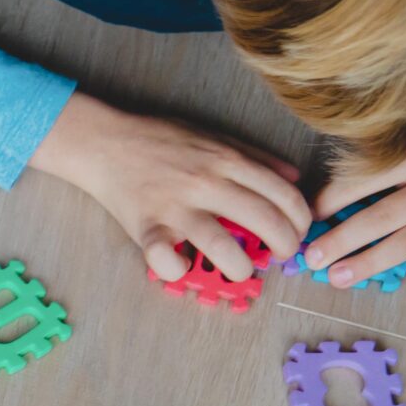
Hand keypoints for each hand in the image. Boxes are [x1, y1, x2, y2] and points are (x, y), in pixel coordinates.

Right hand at [31, 92, 311, 278]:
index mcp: (226, 159)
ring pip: (222, 246)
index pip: (283, 194)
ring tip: (242, 270)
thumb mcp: (213, 135)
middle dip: (285, 246)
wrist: (104, 142)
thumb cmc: (159, 139)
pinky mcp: (145, 227)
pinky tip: (184, 266)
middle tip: (281, 256)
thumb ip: (255, 156)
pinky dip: (177, 270)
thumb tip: (293, 178)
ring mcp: (175, 206)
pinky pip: (165, 259)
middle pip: (264, 220)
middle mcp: (206, 182)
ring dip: (241, 267)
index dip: (301, 219)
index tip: (298, 232)